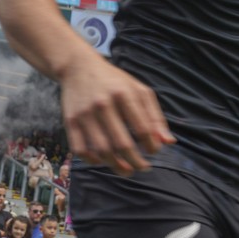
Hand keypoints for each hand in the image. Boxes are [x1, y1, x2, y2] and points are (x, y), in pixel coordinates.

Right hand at [60, 58, 174, 174]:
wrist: (78, 67)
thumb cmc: (114, 81)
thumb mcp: (138, 90)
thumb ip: (154, 116)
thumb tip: (168, 143)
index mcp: (124, 94)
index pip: (143, 128)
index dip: (151, 146)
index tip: (153, 152)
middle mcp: (103, 104)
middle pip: (122, 144)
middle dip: (136, 162)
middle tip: (143, 167)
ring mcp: (85, 114)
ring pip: (102, 150)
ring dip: (117, 166)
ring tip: (127, 170)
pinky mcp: (70, 121)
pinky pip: (80, 149)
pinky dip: (92, 160)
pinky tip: (102, 161)